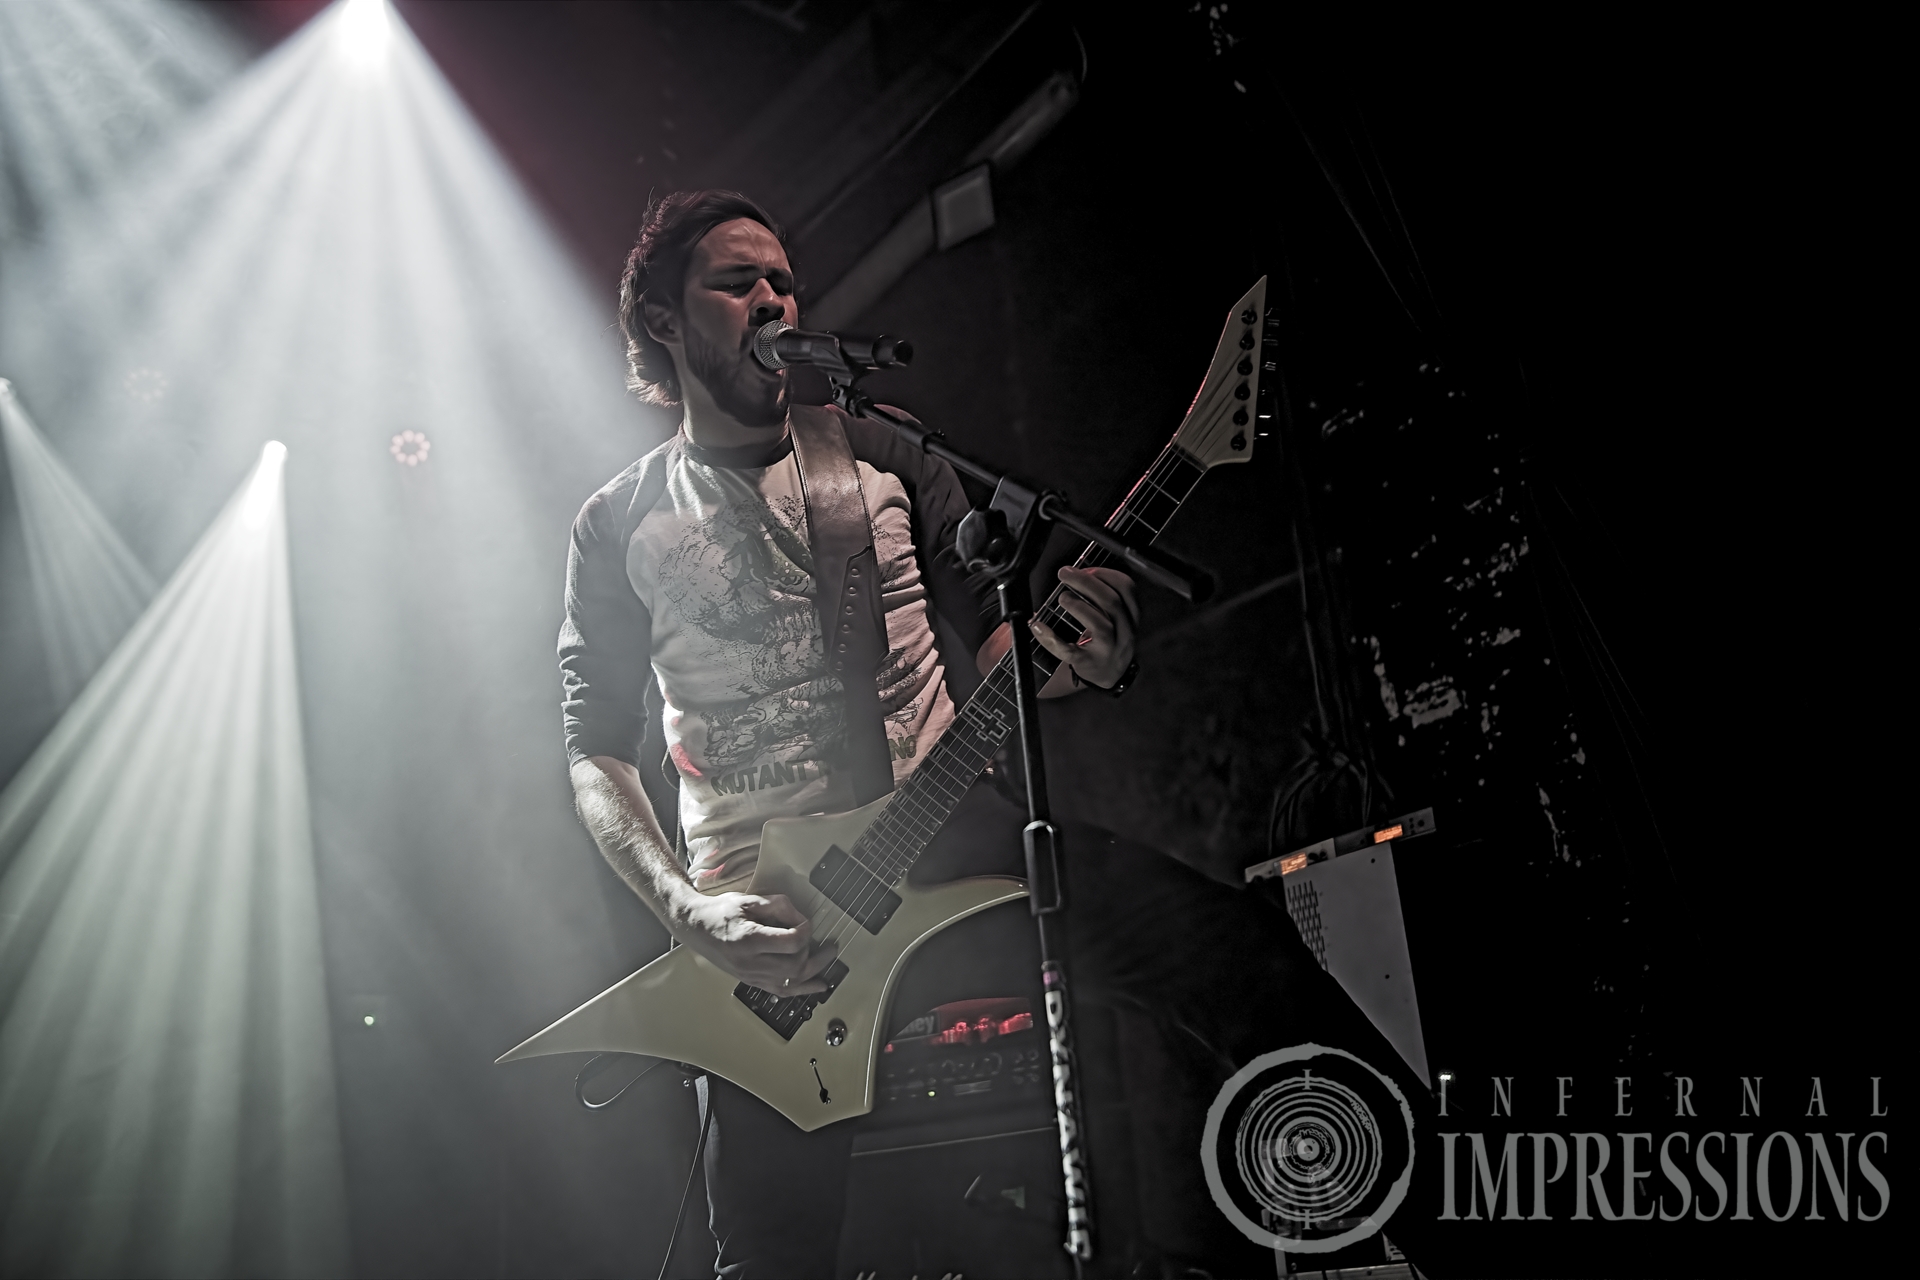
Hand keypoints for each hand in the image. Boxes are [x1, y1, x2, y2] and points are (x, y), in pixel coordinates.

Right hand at [671, 889, 839, 994]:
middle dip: (814, 954)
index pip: (791, 942)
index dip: (806, 931)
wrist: (695, 927)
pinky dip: (802, 989)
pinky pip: (780, 991)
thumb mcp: (750, 900)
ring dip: (814, 972)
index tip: (807, 923)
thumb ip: (779, 906)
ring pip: (790, 982)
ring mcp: (750, 975)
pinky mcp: (750, 981)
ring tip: (828, 959)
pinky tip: (818, 985)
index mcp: (749, 939)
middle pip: (794, 966)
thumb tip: (802, 919)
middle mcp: (749, 962)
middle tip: (822, 942)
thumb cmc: (720, 912)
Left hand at [1030, 566, 1137, 690]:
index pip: (1127, 589)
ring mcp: (1108, 651)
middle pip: (1112, 603)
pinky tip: (1038, 627)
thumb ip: (1103, 598)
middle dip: (1087, 583)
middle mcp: (1125, 633)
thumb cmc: (1108, 640)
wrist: (1108, 676)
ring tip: (1063, 597)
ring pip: (1098, 625)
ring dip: (1078, 606)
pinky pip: (1068, 650)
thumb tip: (1077, 574)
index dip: (1106, 574)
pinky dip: (1050, 638)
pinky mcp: (1087, 663)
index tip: (1087, 569)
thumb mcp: (1116, 618)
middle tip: (1065, 574)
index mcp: (1131, 617)